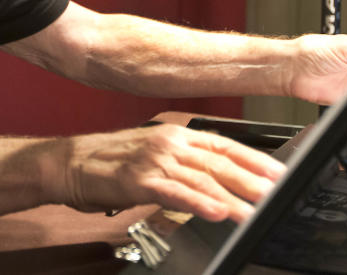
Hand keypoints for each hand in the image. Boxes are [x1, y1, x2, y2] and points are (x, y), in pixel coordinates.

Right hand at [46, 124, 285, 222]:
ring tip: (255, 211)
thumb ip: (184, 163)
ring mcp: (154, 159)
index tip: (278, 175)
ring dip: (234, 197)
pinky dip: (199, 202)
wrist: (68, 163)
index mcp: (175, 134)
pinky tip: (217, 212)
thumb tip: (217, 179)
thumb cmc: (108, 163)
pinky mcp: (139, 179)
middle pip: (220, 161)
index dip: (254, 160)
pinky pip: (176, 192)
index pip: (225, 144)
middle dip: (253, 180)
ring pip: (204, 178)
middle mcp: (169, 142)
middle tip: (277, 194)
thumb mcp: (153, 155)